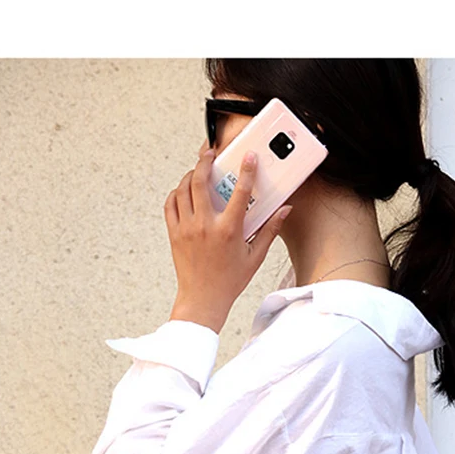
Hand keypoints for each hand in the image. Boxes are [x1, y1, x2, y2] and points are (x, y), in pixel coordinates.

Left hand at [164, 146, 292, 334]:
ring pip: (183, 189)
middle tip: (210, 154)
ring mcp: (187, 228)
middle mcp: (206, 226)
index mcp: (229, 231)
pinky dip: (176, 192)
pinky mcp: (174, 233)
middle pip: (200, 181)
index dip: (246, 171)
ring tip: (197, 170)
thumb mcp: (254, 257)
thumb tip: (284, 211)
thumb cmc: (229, 281)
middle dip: (205, 161)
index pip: (239, 192)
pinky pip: (170, 203)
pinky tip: (183, 190)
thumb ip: (269, 230)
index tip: (248, 157)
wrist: (203, 299)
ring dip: (189, 175)